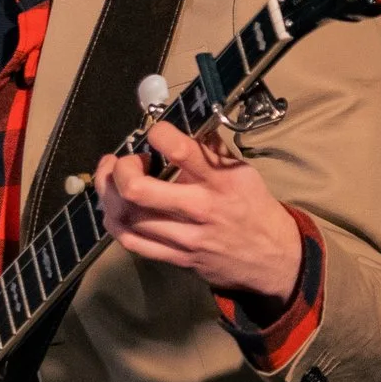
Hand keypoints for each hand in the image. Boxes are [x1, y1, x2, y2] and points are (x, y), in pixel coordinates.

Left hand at [96, 121, 301, 301]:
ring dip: (109, 193)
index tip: (154, 133)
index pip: (181, 151)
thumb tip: (183, 123)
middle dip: (120, 170)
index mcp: (221, 181)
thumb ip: (211, 148)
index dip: (157, 134)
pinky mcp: (176, 258)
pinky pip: (131, 241)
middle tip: (124, 161)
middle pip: (138, 190)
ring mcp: (186, 238)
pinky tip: (116, 207)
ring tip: (113, 179)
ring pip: (127, 217)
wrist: (272, 258)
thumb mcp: (243, 171)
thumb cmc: (254, 207)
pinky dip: (114, 221)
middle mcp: (201, 209)